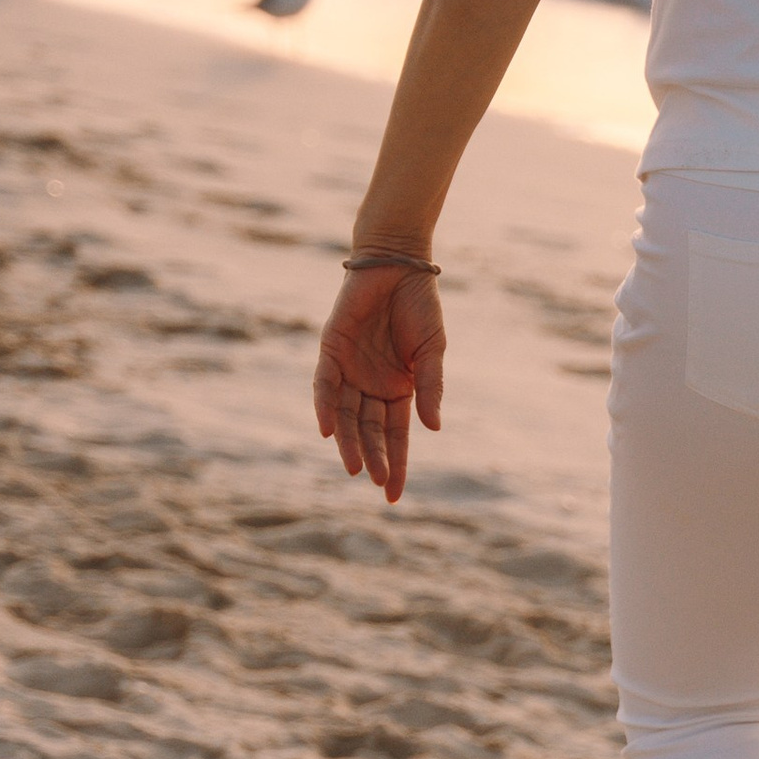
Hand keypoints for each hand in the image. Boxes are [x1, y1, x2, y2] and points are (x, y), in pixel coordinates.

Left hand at [314, 265, 445, 504]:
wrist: (398, 263)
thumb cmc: (420, 305)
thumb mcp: (432, 351)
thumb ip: (430, 388)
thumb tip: (432, 428)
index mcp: (398, 388)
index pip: (394, 435)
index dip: (396, 464)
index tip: (394, 495)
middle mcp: (370, 384)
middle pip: (369, 430)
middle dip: (374, 458)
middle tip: (379, 484)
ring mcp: (349, 368)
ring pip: (345, 415)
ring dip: (349, 442)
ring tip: (355, 468)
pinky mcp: (330, 349)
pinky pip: (325, 384)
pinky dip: (325, 407)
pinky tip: (328, 430)